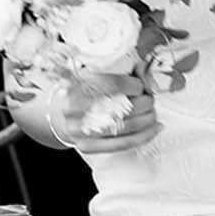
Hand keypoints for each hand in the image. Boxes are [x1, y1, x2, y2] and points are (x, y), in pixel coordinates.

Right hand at [7, 74, 158, 152]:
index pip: (111, 85)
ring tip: (154, 113)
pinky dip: (144, 136)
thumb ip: (113, 70)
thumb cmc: (80, 92)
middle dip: (144, 103)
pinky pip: (123, 143)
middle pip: (120, 107)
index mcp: (76, 86)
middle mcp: (76, 110)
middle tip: (150, 99)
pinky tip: (155, 128)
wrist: (59, 115)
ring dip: (147, 119)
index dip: (132, 85)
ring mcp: (81, 130)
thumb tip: (142, 69)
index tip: (141, 85)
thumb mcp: (90, 75)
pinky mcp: (88, 146)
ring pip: (125, 127)